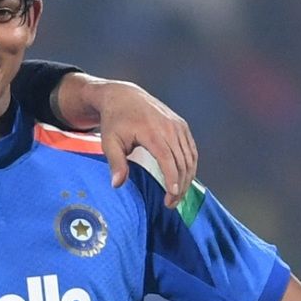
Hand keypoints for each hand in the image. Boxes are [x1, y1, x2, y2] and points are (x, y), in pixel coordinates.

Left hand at [56, 74, 196, 207]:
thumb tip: (117, 185)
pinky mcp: (181, 125)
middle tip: (170, 204)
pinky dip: (190, 166)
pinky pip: (191, 150)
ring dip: (187, 179)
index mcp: (151, 131)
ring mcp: (178, 125)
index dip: (172, 180)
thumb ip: (115, 163)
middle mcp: (169, 127)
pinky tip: (183, 179)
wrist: (124, 96)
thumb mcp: (109, 142)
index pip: (167, 160)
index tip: (171, 197)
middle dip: (180, 186)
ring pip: (190, 157)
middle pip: (182, 162)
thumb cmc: (115, 121)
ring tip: (176, 195)